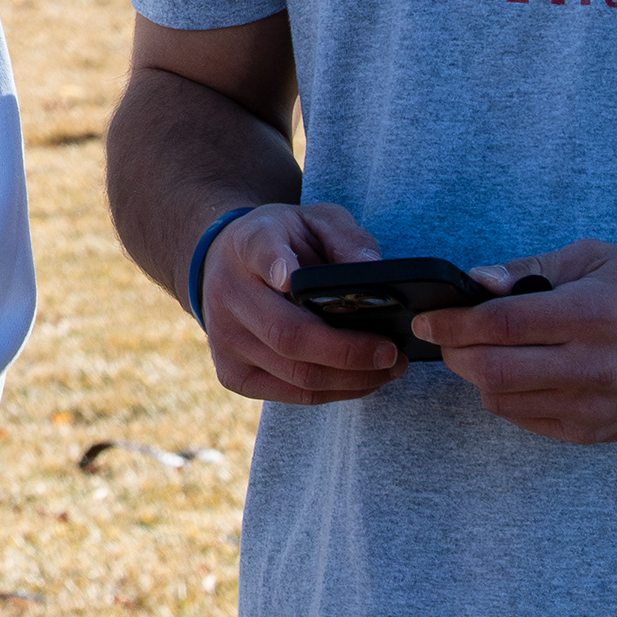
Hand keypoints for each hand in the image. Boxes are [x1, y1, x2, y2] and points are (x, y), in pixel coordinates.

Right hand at [202, 201, 406, 405]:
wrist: (226, 265)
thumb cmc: (283, 242)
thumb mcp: (314, 221)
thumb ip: (345, 238)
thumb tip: (374, 270)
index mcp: (248, 243)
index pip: (259, 252)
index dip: (273, 265)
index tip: (289, 278)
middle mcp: (228, 292)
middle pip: (287, 333)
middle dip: (347, 350)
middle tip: (392, 352)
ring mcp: (224, 338)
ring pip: (295, 373)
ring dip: (351, 378)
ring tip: (389, 368)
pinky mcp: (231, 373)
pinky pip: (292, 394)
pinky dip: (335, 392)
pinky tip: (361, 381)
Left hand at [418, 240, 616, 443]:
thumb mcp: (590, 257)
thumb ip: (527, 268)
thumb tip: (475, 281)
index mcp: (589, 315)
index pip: (499, 326)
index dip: (451, 323)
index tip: (426, 319)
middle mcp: (594, 367)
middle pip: (493, 371)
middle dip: (456, 353)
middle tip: (449, 337)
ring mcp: (597, 406)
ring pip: (504, 402)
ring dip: (480, 377)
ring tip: (488, 352)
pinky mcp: (598, 432)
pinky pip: (528, 421)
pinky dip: (509, 399)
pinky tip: (521, 374)